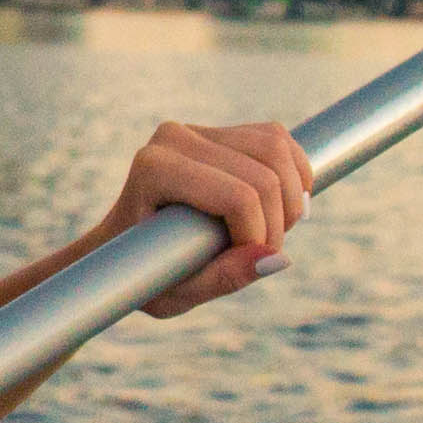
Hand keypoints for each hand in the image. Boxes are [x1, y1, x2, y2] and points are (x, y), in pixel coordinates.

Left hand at [101, 116, 310, 315]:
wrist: (126, 251)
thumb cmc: (143, 276)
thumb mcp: (177, 292)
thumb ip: (224, 277)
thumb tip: (277, 259)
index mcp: (154, 169)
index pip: (237, 196)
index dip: (259, 235)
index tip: (247, 264)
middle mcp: (173, 138)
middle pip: (264, 173)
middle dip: (279, 221)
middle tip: (266, 253)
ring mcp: (197, 130)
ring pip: (277, 148)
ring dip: (293, 195)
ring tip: (276, 231)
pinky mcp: (220, 131)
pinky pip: (277, 139)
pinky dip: (295, 173)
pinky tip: (286, 206)